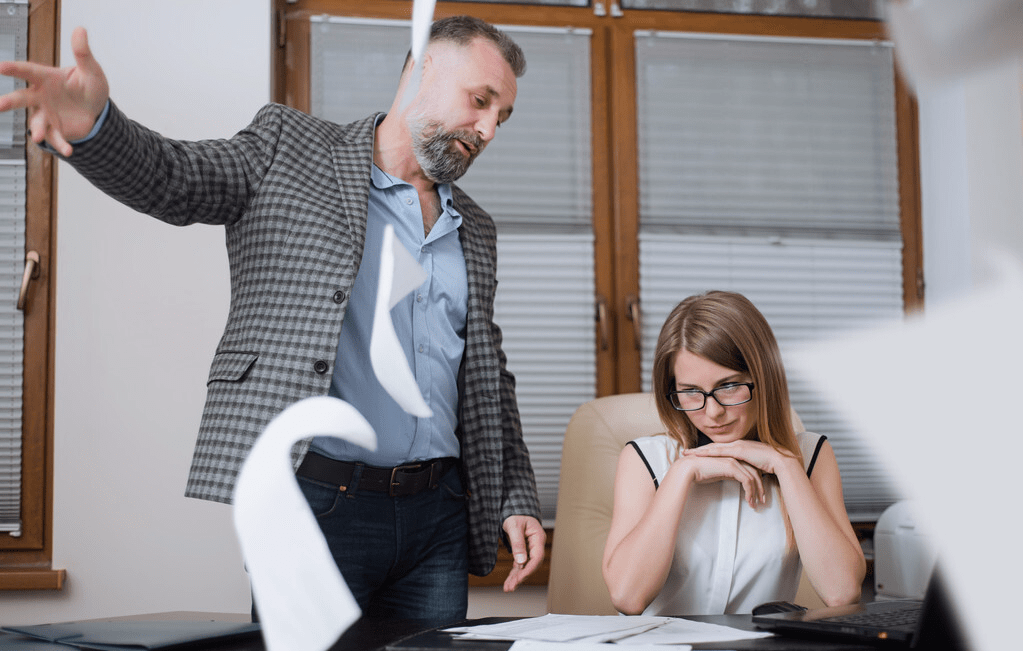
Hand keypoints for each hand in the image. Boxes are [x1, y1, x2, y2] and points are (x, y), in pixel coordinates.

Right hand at [0, 26, 108, 156]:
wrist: (97, 110)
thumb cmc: (89, 86)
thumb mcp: (91, 70)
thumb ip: (83, 53)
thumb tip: (80, 30)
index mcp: (47, 78)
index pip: (29, 71)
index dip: (14, 69)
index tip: (0, 67)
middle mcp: (42, 96)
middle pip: (22, 98)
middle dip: (9, 102)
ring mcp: (47, 114)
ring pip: (36, 122)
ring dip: (36, 130)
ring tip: (37, 137)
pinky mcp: (57, 130)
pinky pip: (57, 138)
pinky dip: (61, 145)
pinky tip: (69, 151)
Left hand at [501, 515, 544, 591]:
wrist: (513, 508)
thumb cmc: (515, 514)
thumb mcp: (514, 526)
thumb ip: (518, 543)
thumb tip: (521, 562)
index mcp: (538, 537)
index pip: (537, 558)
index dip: (528, 570)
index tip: (519, 578)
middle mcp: (536, 545)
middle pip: (531, 565)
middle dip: (521, 577)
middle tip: (510, 587)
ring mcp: (531, 548)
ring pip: (525, 566)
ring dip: (517, 577)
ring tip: (508, 588)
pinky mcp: (524, 551)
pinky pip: (520, 564)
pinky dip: (515, 572)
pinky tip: (510, 581)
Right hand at [676, 454, 764, 507]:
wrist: (688, 468)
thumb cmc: (700, 472)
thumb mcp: (718, 473)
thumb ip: (728, 474)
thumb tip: (735, 480)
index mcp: (733, 458)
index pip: (750, 469)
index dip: (756, 483)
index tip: (758, 496)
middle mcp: (735, 457)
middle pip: (755, 472)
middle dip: (760, 488)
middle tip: (762, 501)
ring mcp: (734, 461)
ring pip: (753, 477)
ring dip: (755, 492)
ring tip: (754, 505)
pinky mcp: (731, 467)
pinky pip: (747, 480)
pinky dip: (750, 492)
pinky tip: (748, 500)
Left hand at [683, 439, 796, 475]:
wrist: (779, 460)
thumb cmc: (768, 463)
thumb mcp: (751, 464)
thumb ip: (742, 465)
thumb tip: (735, 472)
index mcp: (737, 446)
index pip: (717, 449)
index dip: (705, 451)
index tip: (693, 453)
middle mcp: (735, 444)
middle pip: (712, 447)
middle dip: (697, 449)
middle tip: (684, 452)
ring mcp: (737, 445)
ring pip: (713, 448)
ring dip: (699, 451)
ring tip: (687, 454)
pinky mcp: (739, 450)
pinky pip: (721, 451)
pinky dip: (709, 452)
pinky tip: (700, 454)